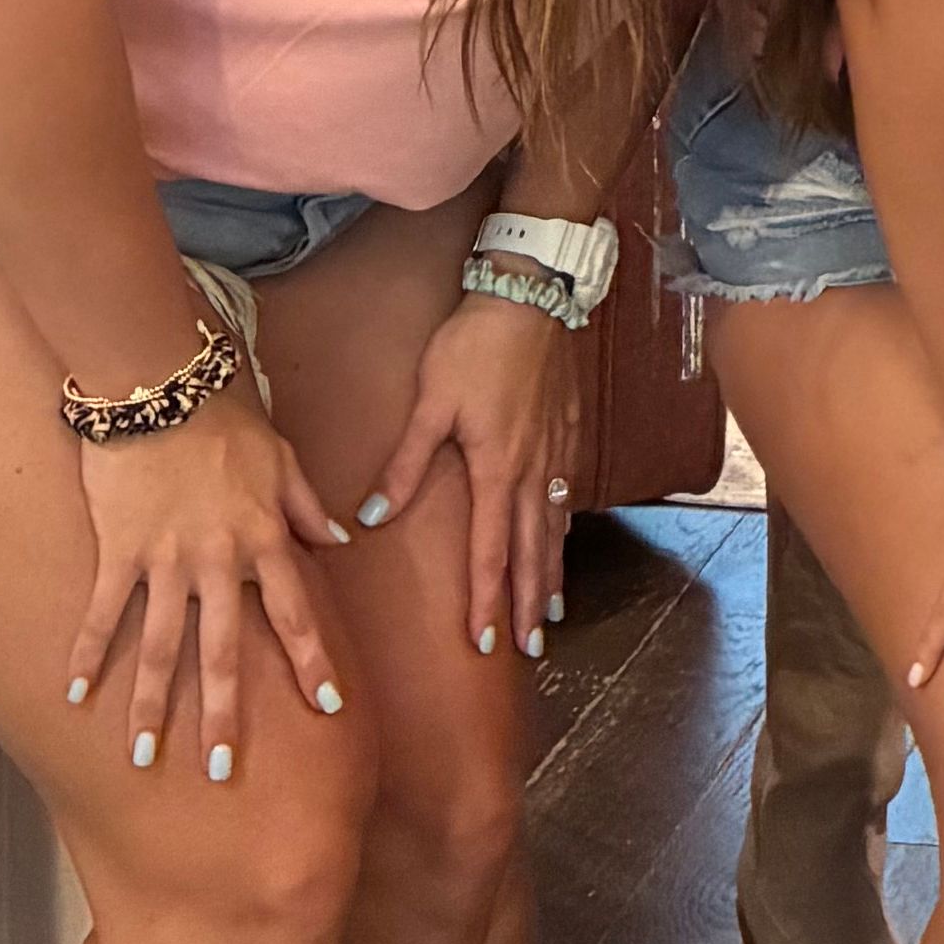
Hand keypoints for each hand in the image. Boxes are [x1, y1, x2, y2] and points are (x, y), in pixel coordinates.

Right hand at [63, 377, 352, 778]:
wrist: (163, 384)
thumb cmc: (227, 418)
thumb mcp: (283, 459)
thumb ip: (309, 505)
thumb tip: (341, 539)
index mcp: (264, 539)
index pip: (296, 613)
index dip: (313, 661)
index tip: (330, 706)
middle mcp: (218, 561)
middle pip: (224, 651)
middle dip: (224, 714)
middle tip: (224, 772)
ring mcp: (165, 560)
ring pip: (160, 647)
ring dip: (152, 706)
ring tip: (144, 757)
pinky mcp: (119, 550)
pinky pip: (102, 612)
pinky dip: (87, 654)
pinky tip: (73, 695)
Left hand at [356, 292, 587, 665]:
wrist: (530, 294)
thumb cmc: (474, 345)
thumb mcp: (431, 401)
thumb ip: (407, 461)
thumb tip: (374, 514)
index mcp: (495, 469)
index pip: (491, 551)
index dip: (487, 599)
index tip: (484, 641)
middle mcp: (532, 470)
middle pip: (532, 552)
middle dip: (529, 604)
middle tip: (530, 649)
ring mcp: (556, 451)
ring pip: (555, 527)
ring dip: (552, 574)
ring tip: (552, 612)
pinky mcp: (568, 429)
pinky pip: (567, 493)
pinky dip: (564, 528)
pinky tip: (561, 537)